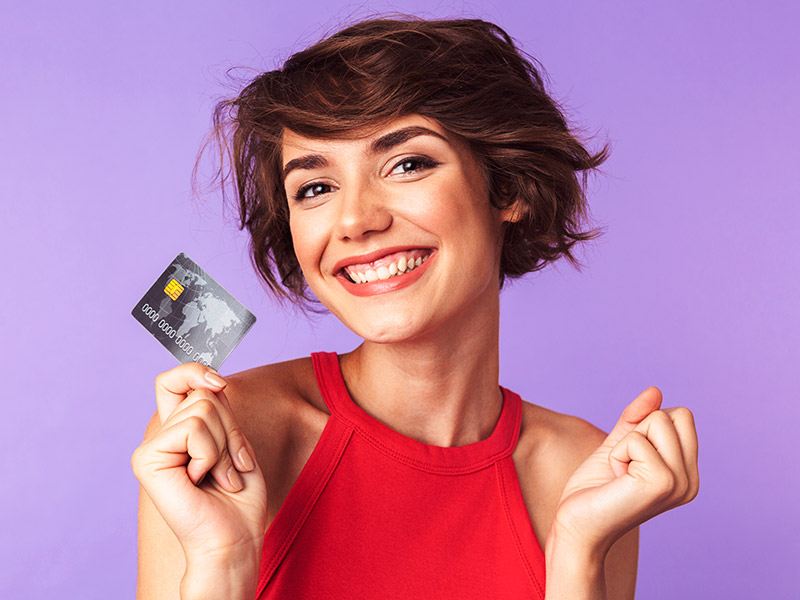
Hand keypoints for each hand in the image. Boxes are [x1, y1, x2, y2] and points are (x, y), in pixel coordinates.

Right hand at [131, 363, 267, 565]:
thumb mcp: (234, 441)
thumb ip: (217, 410)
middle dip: (231, 428)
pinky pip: (193, 429)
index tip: (219, 383)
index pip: (174, 381)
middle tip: (229, 465)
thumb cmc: (238, 498)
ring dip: (225, 445)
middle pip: (203, 394)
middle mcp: (160, 436)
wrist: (233, 538)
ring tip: (219, 476)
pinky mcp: (146, 459)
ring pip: (203, 409)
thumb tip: (211, 382)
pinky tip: (202, 480)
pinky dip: (211, 454)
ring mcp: (150, 447)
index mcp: (178, 430)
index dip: (195, 371)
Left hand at [548, 387, 698, 554]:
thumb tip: (655, 390)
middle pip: (672, 415)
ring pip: (657, 421)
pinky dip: (617, 455)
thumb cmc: (594, 491)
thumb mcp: (618, 446)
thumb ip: (636, 419)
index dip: (645, 427)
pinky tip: (615, 481)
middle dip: (638, 432)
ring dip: (625, 444)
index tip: (630, 459)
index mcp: (687, 473)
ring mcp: (680, 483)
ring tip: (619, 474)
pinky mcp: (661, 483)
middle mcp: (690, 481)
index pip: (681, 416)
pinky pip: (636, 439)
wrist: (575, 527)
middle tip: (624, 466)